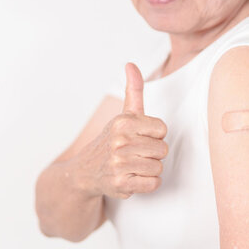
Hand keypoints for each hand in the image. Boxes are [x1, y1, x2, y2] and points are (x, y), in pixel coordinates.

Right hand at [77, 63, 168, 199]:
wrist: (86, 171)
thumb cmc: (111, 141)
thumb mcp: (123, 115)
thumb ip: (133, 90)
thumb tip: (131, 65)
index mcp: (123, 122)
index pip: (162, 130)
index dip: (154, 136)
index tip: (139, 138)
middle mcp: (120, 141)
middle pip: (162, 150)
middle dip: (152, 154)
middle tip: (135, 154)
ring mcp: (119, 163)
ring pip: (158, 167)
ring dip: (148, 169)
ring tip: (133, 166)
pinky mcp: (121, 183)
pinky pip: (153, 184)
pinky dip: (146, 184)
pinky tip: (132, 178)